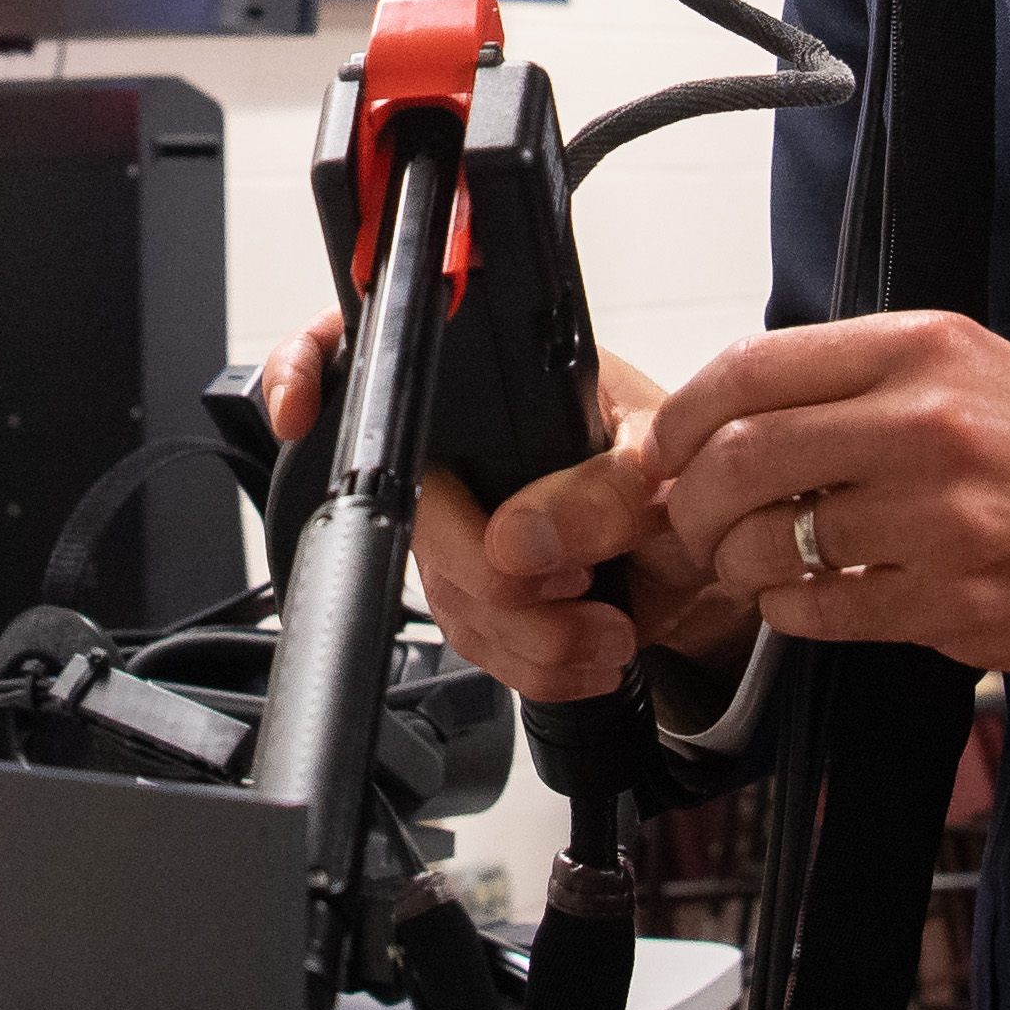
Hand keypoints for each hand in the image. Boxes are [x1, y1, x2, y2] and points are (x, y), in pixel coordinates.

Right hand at [247, 313, 752, 705]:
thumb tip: (520, 539)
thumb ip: (603, 492)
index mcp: (502, 378)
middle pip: (407, 511)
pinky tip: (590, 648)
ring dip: (530, 633)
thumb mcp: (668, 468)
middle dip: (491, 575)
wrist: (713, 563)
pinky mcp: (479, 594)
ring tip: (608, 626)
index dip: (309, 368)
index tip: (296, 409)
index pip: (374, 346)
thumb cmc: (689, 478)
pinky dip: (537, 662)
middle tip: (574, 588)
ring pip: (440, 592)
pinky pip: (473, 643)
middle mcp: (467, 445)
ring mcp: (464, 521)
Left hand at [641, 312, 1009, 686]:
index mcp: (925, 350)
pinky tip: (807, 602)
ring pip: (774, 542)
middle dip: (691, 502)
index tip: (667, 447)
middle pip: (743, 457)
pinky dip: (791, 613)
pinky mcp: (960, 604)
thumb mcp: (973, 373)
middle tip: (692, 523)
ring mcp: (947, 518)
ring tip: (750, 566)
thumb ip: (862, 381)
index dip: (684, 416)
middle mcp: (931, 424)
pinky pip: (825, 612)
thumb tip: (735, 411)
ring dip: (738, 565)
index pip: (754, 368)